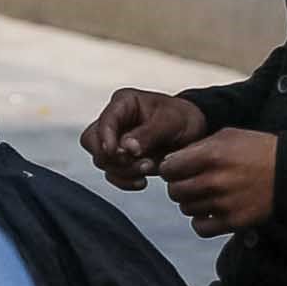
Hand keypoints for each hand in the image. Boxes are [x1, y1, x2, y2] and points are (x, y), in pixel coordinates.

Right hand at [84, 88, 207, 186]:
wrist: (194, 133)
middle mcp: (115, 121)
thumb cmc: (183, 119)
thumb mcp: (171, 121)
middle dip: (114, 158)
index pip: (104, 121)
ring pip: (102, 161)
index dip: (105, 138)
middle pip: (93, 142)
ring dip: (123, 171)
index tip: (116, 153)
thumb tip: (126, 147)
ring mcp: (115, 141)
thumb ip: (149, 133)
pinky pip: (112, 174)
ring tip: (149, 168)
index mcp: (124, 103)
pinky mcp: (121, 159)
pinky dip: (124, 181)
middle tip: (142, 163)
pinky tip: (142, 181)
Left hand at [158, 126, 281, 232]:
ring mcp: (224, 203)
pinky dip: (201, 221)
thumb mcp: (228, 136)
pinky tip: (209, 211)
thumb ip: (198, 147)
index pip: (169, 168)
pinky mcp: (234, 222)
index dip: (169, 168)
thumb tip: (173, 160)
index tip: (176, 168)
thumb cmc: (259, 149)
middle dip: (178, 186)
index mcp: (211, 155)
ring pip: (186, 209)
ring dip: (190, 202)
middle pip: (174, 191)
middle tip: (188, 182)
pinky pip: (200, 228)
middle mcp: (215, 181)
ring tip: (203, 195)